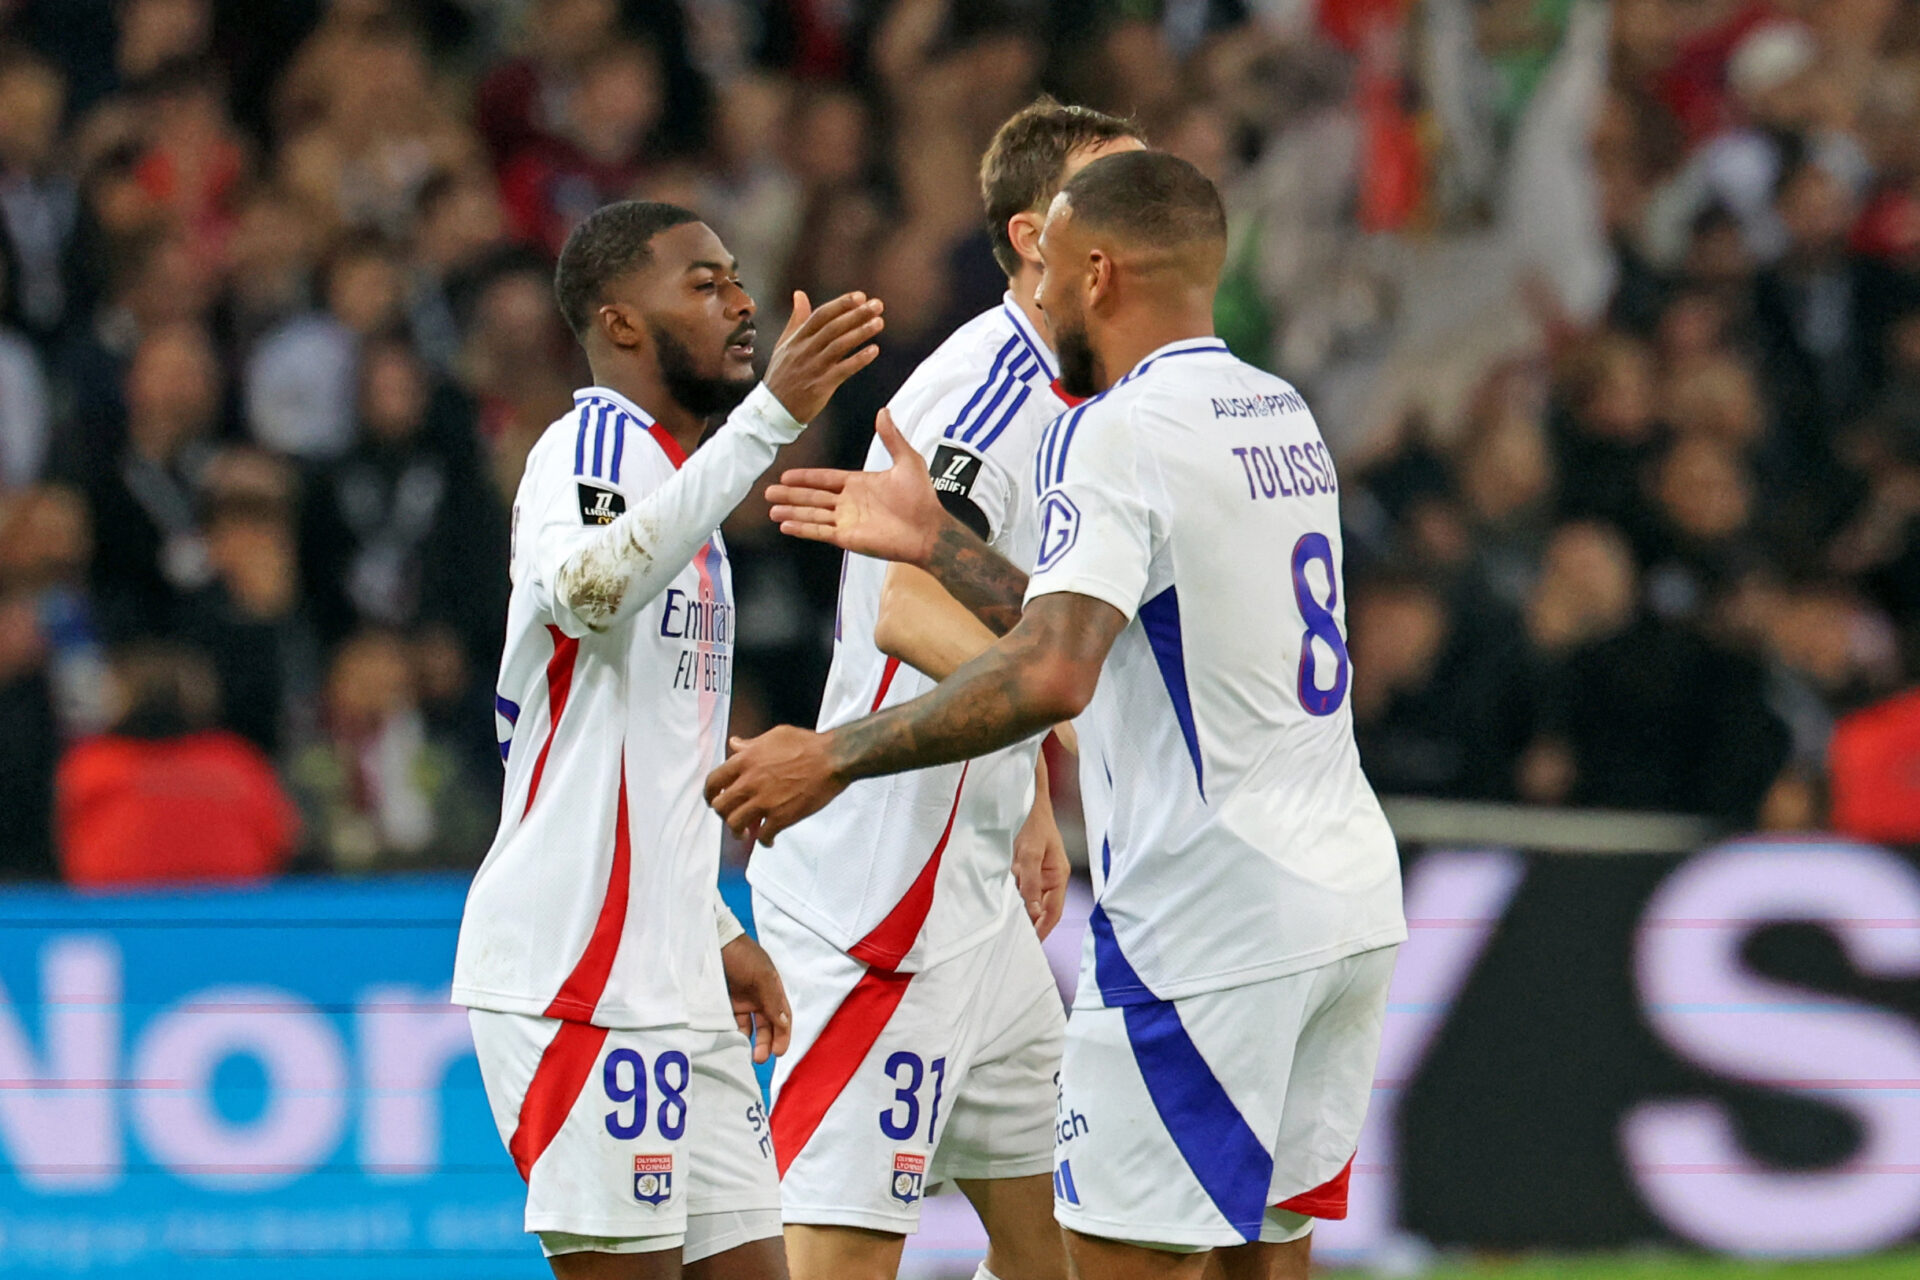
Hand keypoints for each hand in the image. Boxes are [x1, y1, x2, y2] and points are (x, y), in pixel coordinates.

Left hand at [706, 725, 847, 846]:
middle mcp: (749, 782)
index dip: (710, 794)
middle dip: (723, 814)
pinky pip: (762, 836)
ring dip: (738, 831)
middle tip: (732, 817)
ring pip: (735, 825)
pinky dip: (764, 841)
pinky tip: (769, 839)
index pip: (713, 781)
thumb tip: (735, 743)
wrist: (832, 759)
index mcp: (745, 761)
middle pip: (720, 807)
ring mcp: (764, 801)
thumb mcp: (775, 735)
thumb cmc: (807, 744)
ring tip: (745, 833)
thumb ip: (751, 743)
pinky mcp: (780, 817)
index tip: (714, 800)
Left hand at [720, 933, 791, 1062]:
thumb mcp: (762, 976)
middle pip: (766, 1026)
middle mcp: (758, 997)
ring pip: (748, 1027)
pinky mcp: (723, 1003)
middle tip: (759, 1058)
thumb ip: (773, 1001)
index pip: (782, 1017)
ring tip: (743, 1054)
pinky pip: (730, 1022)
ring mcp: (740, 1000)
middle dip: (766, 1043)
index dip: (783, 1035)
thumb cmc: (742, 955)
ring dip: (749, 1041)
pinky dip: (732, 1033)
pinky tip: (730, 1041)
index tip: (778, 1052)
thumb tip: (785, 1024)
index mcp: (772, 989)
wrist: (712, 941)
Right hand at [761, 291, 884, 422]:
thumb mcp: (784, 344)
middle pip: (833, 327)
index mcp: (797, 339)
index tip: (860, 296)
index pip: (821, 315)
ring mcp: (813, 368)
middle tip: (878, 305)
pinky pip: (843, 369)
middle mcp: (805, 350)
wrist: (773, 409)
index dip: (841, 304)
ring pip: (839, 345)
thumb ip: (796, 320)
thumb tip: (800, 294)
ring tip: (879, 323)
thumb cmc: (781, 376)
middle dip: (857, 314)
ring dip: (861, 333)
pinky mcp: (821, 385)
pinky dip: (859, 359)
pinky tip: (874, 350)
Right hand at [767, 407, 948, 565]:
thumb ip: (891, 437)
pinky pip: (820, 531)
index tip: (786, 475)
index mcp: (858, 483)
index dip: (805, 477)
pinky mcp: (848, 538)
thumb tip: (884, 410)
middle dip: (790, 495)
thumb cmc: (921, 498)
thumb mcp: (907, 460)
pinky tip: (786, 526)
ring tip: (772, 509)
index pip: (824, 479)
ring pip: (812, 514)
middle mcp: (849, 502)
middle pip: (812, 497)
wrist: (929, 530)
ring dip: (792, 512)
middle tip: (768, 492)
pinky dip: (803, 529)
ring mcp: (847, 521)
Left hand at [1012, 792, 1068, 940]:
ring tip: (1003, 925)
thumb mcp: (1029, 852)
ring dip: (1018, 910)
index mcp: (1058, 876)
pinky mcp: (1023, 868)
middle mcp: (1049, 878)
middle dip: (1029, 922)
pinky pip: (1018, 888)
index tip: (1031, 943)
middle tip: (1012, 937)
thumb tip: (1034, 911)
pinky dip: (1010, 897)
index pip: (1053, 911)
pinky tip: (999, 903)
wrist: (1024, 799)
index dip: (1044, 929)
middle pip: (1041, 909)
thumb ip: (1031, 882)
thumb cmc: (1032, 821)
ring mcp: (1036, 873)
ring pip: (1028, 900)